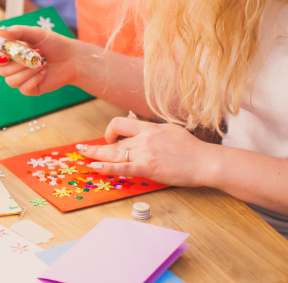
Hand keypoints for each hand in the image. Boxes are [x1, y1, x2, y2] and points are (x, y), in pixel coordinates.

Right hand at [0, 25, 76, 95]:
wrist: (72, 58)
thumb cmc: (54, 44)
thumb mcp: (36, 33)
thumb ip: (17, 31)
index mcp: (8, 52)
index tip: (4, 56)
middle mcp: (11, 67)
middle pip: (1, 71)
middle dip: (19, 62)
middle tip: (34, 53)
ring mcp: (19, 79)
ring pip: (11, 81)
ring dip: (27, 71)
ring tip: (42, 62)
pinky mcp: (29, 89)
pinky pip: (23, 88)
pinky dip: (34, 79)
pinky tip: (44, 72)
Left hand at [78, 117, 220, 186]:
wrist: (206, 162)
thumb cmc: (191, 148)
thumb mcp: (169, 130)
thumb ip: (149, 127)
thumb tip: (131, 119)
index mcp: (150, 128)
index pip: (121, 123)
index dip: (110, 130)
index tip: (109, 138)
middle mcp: (145, 139)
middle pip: (114, 141)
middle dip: (96, 145)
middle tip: (81, 148)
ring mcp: (146, 154)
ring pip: (115, 153)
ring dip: (96, 155)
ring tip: (83, 156)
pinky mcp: (149, 168)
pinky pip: (124, 168)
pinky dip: (108, 167)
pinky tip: (96, 166)